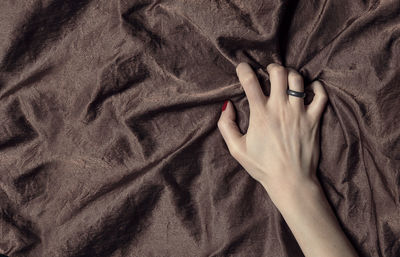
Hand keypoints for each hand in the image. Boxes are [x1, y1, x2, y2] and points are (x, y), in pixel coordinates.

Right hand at [217, 62, 327, 191]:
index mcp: (260, 114)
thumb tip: (227, 106)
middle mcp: (280, 109)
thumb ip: (227, 126)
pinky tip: (310, 87)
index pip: (250, 81)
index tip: (242, 67)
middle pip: (278, 73)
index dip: (244, 69)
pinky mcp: (314, 120)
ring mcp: (300, 113)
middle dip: (271, 67)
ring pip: (298, 79)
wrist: (291, 181)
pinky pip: (321, 95)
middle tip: (268, 72)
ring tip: (286, 79)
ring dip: (290, 74)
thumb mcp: (236, 149)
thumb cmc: (262, 166)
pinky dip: (316, 87)